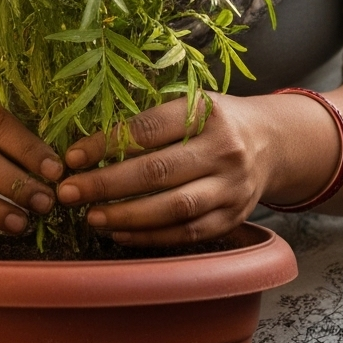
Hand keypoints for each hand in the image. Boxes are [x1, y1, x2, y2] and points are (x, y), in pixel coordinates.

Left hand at [54, 91, 336, 247]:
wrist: (274, 143)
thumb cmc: (216, 122)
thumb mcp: (192, 105)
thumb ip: (150, 124)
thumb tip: (86, 149)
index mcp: (207, 113)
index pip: (148, 130)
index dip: (106, 145)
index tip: (71, 158)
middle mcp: (224, 150)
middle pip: (157, 171)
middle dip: (106, 185)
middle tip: (68, 193)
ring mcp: (232, 187)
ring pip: (174, 208)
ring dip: (126, 216)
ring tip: (92, 217)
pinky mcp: (233, 217)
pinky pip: (187, 233)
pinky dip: (150, 236)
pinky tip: (120, 234)